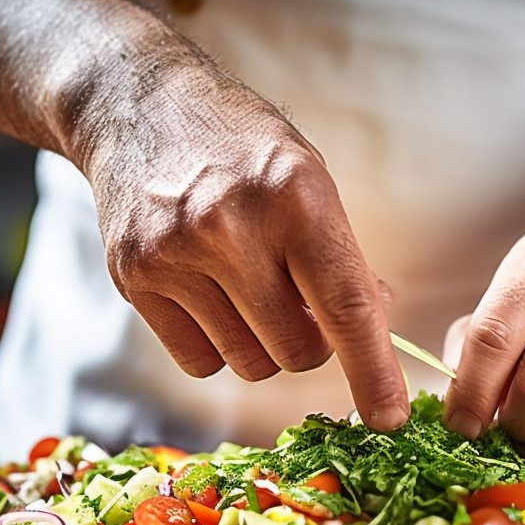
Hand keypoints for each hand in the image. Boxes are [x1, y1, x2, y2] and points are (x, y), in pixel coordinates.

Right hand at [81, 66, 408, 429]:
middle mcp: (231, 227)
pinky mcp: (134, 279)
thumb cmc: (240, 147)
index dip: (373, 370)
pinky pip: (199, 362)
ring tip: (252, 290)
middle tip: (302, 305)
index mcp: (294, 196)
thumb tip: (373, 329)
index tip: (389, 417)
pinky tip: (212, 296)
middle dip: (312, 344)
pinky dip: (218, 346)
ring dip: (264, 345)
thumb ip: (340, 256)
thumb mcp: (308, 178)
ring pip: (248, 363)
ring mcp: (175, 256)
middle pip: (296, 351)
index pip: (345, 306)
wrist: (137, 106)